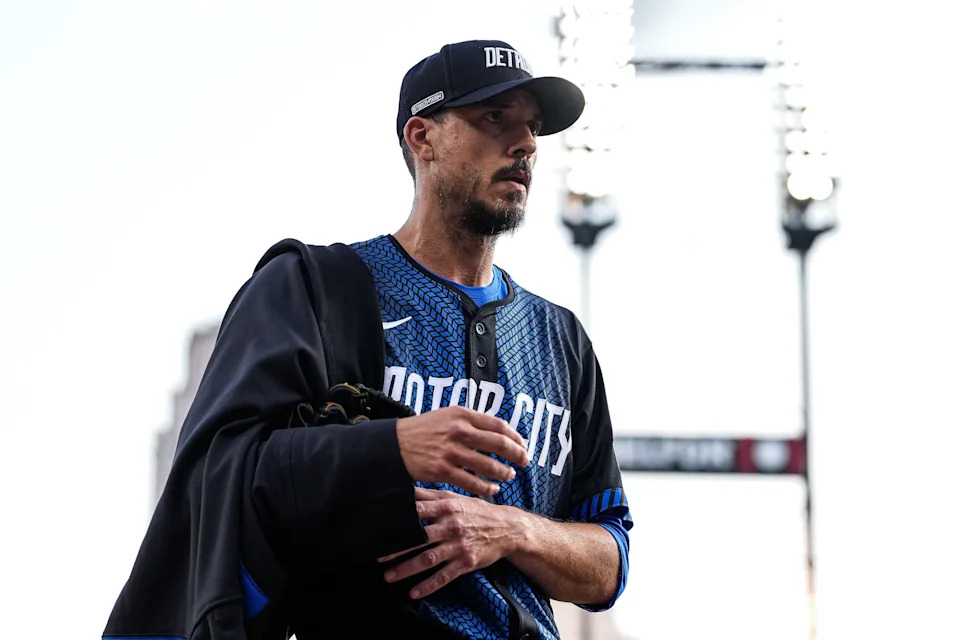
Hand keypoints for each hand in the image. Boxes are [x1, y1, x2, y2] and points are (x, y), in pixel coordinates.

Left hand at [378, 488, 522, 598]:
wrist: (507, 528)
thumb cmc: (478, 511)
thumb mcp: (456, 498)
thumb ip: (431, 496)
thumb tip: (407, 488)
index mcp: (447, 509)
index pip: (418, 512)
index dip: (399, 518)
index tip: (380, 525)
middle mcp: (451, 527)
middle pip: (419, 538)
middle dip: (397, 548)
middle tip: (378, 556)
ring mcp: (459, 546)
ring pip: (428, 559)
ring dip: (407, 569)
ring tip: (388, 576)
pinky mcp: (466, 562)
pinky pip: (444, 576)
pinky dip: (429, 586)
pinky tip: (414, 592)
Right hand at [396, 406, 528, 495]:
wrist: (394, 444)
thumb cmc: (422, 430)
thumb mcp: (446, 416)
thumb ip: (470, 422)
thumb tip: (496, 432)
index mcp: (462, 414)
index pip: (499, 425)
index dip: (515, 437)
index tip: (522, 445)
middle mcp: (459, 431)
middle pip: (500, 444)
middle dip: (517, 455)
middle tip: (524, 462)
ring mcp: (451, 451)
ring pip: (489, 466)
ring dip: (503, 473)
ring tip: (509, 476)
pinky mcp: (442, 470)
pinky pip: (472, 482)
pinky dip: (486, 488)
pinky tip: (492, 489)